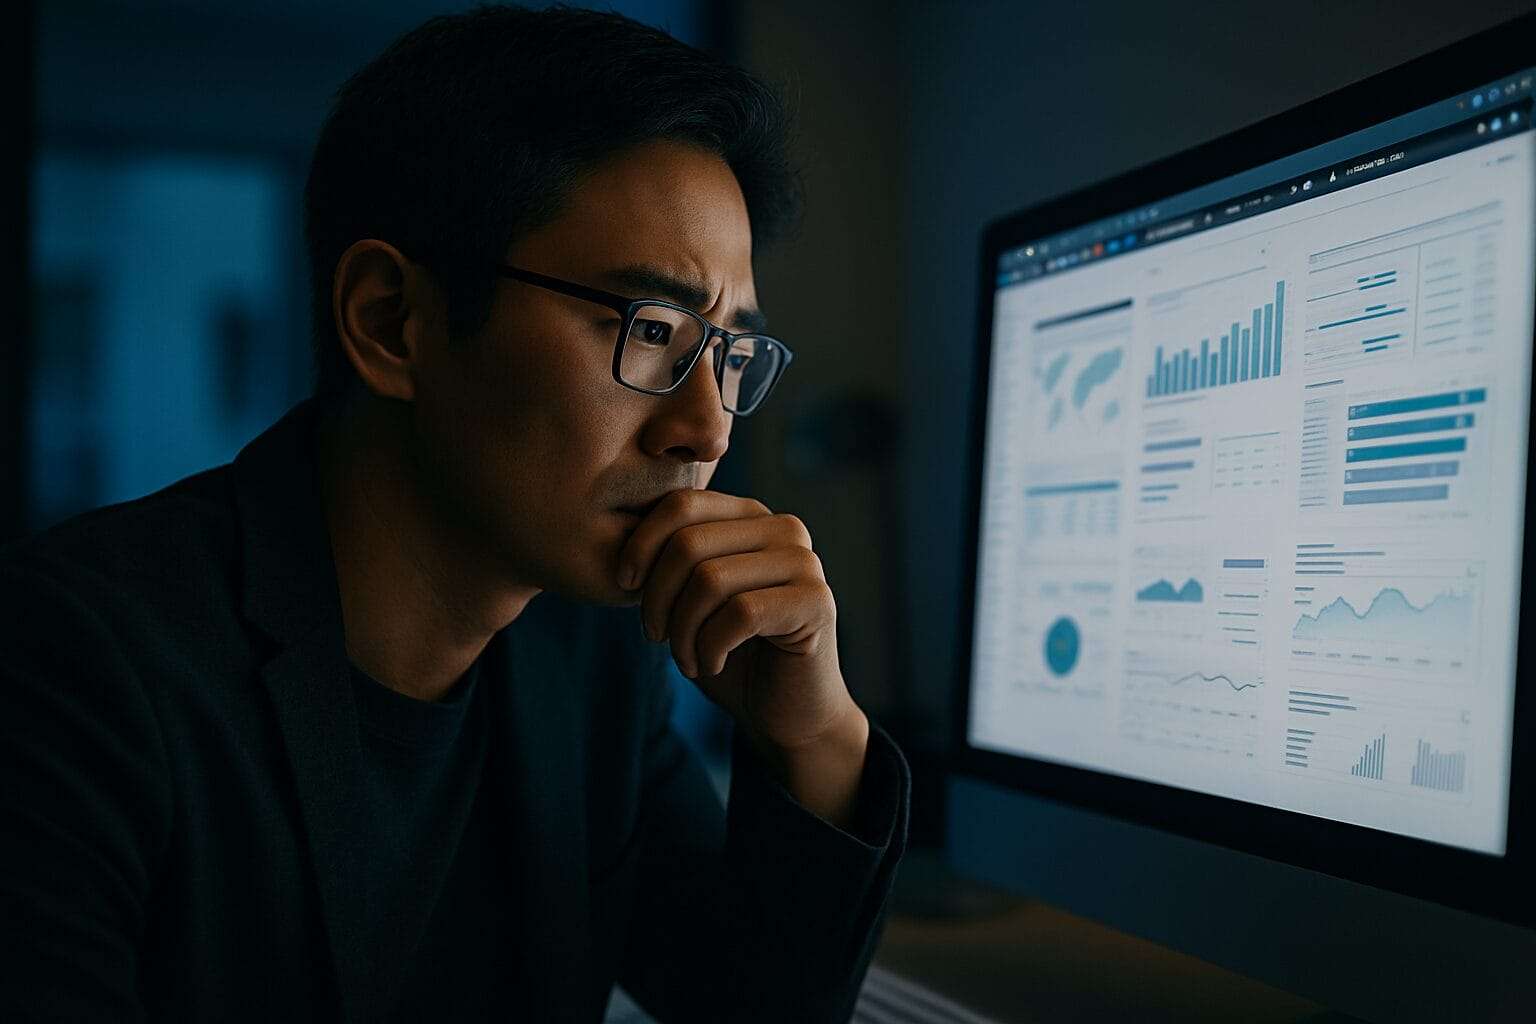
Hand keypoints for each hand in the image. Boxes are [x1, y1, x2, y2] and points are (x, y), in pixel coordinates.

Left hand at [615, 488, 857, 753]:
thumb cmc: (732, 654)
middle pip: (689, 542)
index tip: (626, 586)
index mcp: (752, 516)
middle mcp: (784, 529)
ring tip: (685, 658)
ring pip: (710, 579)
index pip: (682, 504)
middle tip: (656, 636)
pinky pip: (740, 614)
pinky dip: (710, 648)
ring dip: (682, 631)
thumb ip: (671, 557)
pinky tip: (712, 665)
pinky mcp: (816, 602)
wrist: (788, 714)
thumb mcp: (690, 598)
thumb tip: (618, 530)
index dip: (641, 545)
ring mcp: (805, 563)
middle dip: (657, 597)